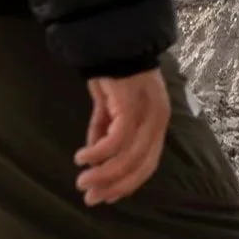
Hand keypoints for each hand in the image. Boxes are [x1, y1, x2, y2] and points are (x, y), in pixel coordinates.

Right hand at [76, 69, 171, 206]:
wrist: (110, 40)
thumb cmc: (112, 72)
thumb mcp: (109, 108)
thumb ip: (104, 131)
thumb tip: (94, 160)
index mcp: (156, 122)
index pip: (148, 164)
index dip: (128, 184)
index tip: (107, 198)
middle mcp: (157, 120)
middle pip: (140, 166)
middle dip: (114, 186)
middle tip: (90, 198)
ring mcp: (146, 112)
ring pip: (128, 157)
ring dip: (102, 174)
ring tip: (82, 181)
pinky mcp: (130, 105)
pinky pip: (115, 140)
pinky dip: (97, 154)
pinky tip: (81, 158)